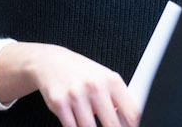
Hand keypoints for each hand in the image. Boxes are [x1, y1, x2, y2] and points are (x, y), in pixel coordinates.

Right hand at [0, 42, 140, 126]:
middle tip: (107, 126)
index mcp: (111, 80)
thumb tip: (130, 123)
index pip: (132, 114)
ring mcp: (76, 95)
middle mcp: (95, 86)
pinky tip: (76, 120)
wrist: (50, 61)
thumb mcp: (103, 79)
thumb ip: (118, 100)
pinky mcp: (60, 103)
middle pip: (113, 126)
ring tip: (89, 121)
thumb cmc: (80, 72)